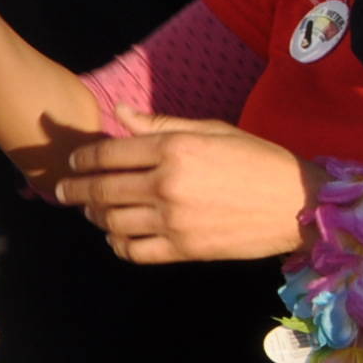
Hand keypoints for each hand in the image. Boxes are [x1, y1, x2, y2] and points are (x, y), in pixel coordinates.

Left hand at [52, 115, 317, 262]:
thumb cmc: (257, 159)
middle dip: (75, 189)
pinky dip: (118, 244)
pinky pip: (136, 251)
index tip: (74, 163)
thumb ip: (160, 124)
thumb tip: (119, 111)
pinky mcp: (186, 249)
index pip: (108, 154)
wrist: (301, 204)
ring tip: (91, 211)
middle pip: (102, 189)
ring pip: (113, 221)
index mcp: (173, 149)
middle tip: (62, 191)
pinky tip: (117, 235)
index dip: (84, 159)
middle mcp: (167, 184)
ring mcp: (174, 220)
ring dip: (95, 216)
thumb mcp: (211, 130)